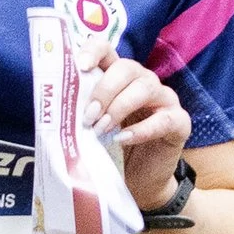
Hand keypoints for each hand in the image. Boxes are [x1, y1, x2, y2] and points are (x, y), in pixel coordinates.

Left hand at [83, 54, 192, 208]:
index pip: (108, 50)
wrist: (139, 183)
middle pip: (127, 68)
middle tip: (89, 116)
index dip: (94, 51)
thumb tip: (54, 105)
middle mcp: (144, 82)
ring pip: (146, 87)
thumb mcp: (93, 128)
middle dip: (104, 90)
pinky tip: (123, 139)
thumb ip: (81, 111)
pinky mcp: (180, 123)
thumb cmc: (113, 151)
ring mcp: (165, 100)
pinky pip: (165, 119)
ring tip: (102, 129)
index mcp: (120, 78)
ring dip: (119, 107)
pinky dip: (141, 130)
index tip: (81, 66)